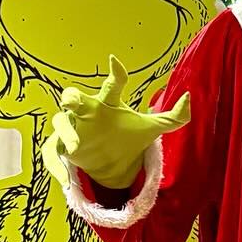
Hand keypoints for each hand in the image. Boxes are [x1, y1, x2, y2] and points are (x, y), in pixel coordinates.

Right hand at [41, 55, 190, 192]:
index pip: (112, 86)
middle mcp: (87, 113)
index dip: (115, 74)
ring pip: (60, 124)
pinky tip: (64, 179)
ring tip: (75, 146)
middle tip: (71, 100)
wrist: (115, 165)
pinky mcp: (63, 149)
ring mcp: (73, 130)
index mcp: (108, 104)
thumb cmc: (129, 138)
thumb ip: (172, 117)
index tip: (114, 61)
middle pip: (74, 99)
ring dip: (65, 133)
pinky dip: (55, 166)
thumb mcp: (151, 129)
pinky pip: (51, 153)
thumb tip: (190, 97)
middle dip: (71, 97)